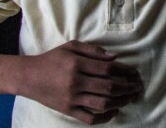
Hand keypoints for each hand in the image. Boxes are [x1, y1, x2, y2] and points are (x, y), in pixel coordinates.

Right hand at [18, 40, 142, 124]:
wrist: (28, 77)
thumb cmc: (52, 59)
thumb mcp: (71, 46)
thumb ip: (93, 50)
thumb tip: (115, 57)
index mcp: (77, 64)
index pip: (108, 68)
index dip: (125, 70)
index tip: (134, 71)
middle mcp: (75, 82)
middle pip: (109, 87)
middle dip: (127, 87)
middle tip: (137, 86)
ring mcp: (72, 98)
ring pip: (102, 103)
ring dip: (120, 101)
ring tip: (129, 98)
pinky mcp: (68, 110)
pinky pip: (89, 118)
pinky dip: (104, 118)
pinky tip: (114, 112)